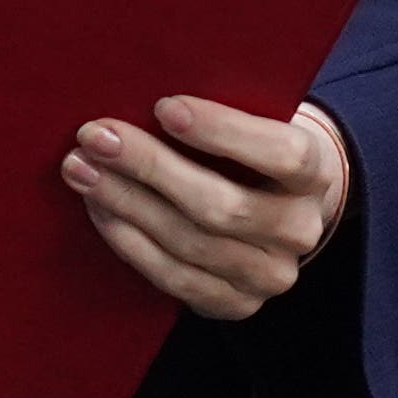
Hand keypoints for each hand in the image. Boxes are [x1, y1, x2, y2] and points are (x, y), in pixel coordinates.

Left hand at [63, 97, 352, 320]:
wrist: (274, 205)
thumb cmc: (249, 149)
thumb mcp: (255, 120)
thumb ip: (219, 111)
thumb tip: (142, 94)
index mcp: (316, 172)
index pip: (281, 154)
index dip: (222, 131)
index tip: (164, 106)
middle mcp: (300, 229)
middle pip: (220, 206)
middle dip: (149, 168)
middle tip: (95, 137)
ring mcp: (270, 275)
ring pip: (189, 243)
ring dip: (125, 204)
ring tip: (82, 170)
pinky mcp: (236, 304)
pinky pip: (174, 277)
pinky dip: (130, 241)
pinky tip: (100, 209)